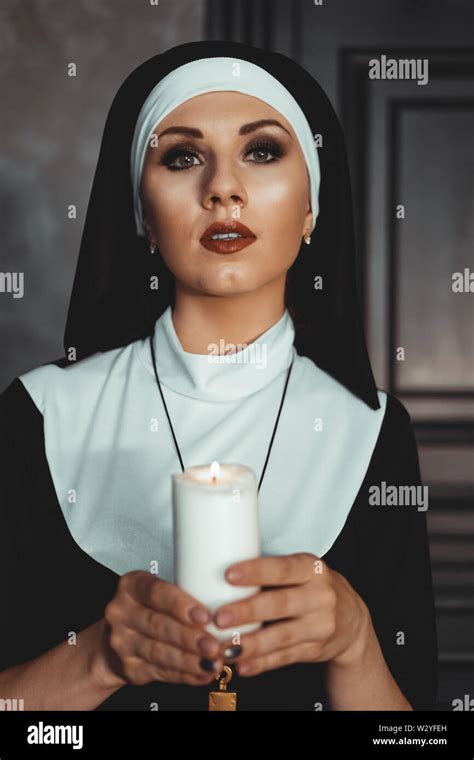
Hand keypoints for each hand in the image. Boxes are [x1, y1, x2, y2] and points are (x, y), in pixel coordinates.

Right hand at [96, 571, 224, 687]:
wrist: (119, 638)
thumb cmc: (150, 608)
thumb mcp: (160, 592)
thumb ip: (185, 594)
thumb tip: (225, 605)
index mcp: (131, 586)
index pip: (156, 592)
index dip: (181, 605)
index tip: (205, 615)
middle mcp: (122, 613)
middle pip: (158, 625)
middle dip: (190, 637)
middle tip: (214, 645)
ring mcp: (122, 642)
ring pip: (160, 652)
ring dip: (190, 660)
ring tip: (213, 661)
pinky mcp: (129, 668)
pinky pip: (160, 672)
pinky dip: (185, 675)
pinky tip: (203, 673)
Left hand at [213, 553, 370, 676]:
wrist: (351, 620)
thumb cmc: (311, 587)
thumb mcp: (301, 571)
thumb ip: (271, 573)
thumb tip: (219, 572)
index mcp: (312, 569)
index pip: (282, 568)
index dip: (256, 571)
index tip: (228, 575)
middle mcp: (320, 596)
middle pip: (280, 603)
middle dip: (247, 611)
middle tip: (219, 617)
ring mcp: (320, 625)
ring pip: (281, 635)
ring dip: (251, 643)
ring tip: (224, 647)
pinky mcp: (316, 650)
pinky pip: (285, 657)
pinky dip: (262, 663)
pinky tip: (242, 665)